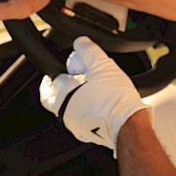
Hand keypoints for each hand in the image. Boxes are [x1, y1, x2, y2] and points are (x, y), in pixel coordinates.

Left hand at [39, 36, 147, 150]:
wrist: (127, 123)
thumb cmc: (114, 97)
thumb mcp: (101, 64)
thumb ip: (87, 50)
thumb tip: (80, 42)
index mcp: (62, 94)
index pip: (48, 82)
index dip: (58, 72)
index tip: (64, 70)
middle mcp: (63, 111)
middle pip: (54, 98)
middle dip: (62, 88)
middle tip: (75, 80)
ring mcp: (73, 124)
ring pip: (68, 109)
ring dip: (75, 100)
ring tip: (92, 90)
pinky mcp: (85, 133)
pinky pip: (81, 119)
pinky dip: (87, 111)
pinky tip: (100, 104)